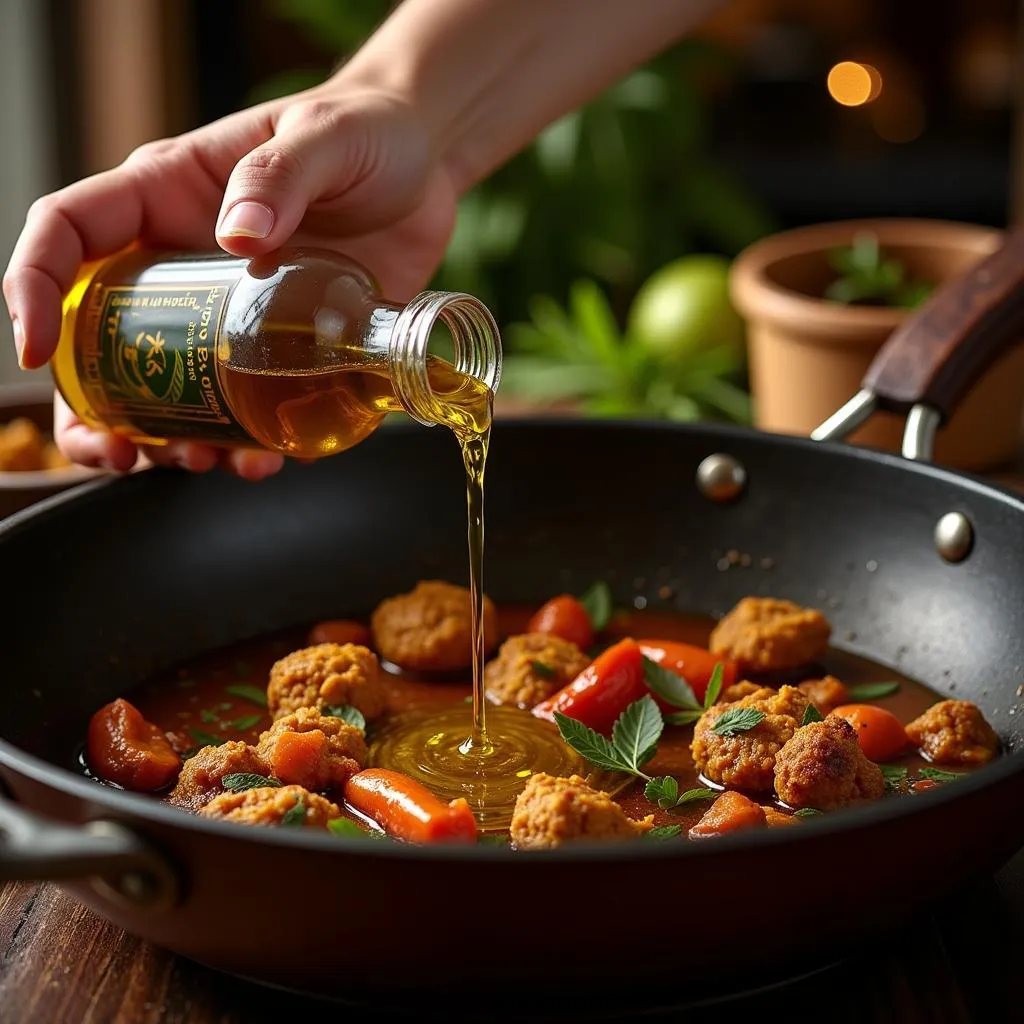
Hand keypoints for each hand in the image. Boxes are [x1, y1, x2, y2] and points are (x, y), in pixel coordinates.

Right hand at [2, 80, 457, 478]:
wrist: (427, 171)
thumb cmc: (367, 132)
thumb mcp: (325, 137)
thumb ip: (280, 174)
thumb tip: (237, 236)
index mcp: (167, 197)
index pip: (68, 234)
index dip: (34, 289)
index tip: (38, 353)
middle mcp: (185, 263)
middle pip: (102, 339)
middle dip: (94, 408)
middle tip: (115, 451)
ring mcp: (232, 313)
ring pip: (170, 387)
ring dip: (169, 437)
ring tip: (199, 460)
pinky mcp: (283, 348)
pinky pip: (250, 405)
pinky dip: (249, 442)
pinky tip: (267, 458)